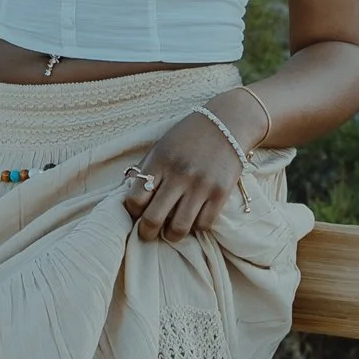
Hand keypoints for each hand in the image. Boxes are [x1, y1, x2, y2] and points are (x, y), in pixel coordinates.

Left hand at [120, 98, 256, 240]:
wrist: (227, 123)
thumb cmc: (188, 137)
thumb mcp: (161, 147)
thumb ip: (147, 171)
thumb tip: (131, 199)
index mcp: (159, 162)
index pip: (135, 199)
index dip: (132, 211)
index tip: (137, 212)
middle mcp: (179, 175)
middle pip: (153, 219)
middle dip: (146, 232)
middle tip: (147, 233)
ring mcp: (201, 185)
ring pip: (179, 228)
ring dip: (171, 235)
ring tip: (171, 232)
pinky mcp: (221, 193)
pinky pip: (204, 224)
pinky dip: (196, 227)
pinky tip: (193, 219)